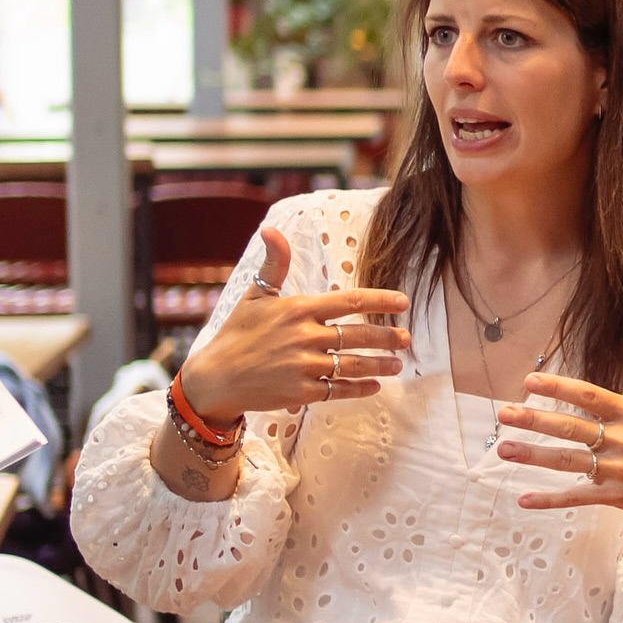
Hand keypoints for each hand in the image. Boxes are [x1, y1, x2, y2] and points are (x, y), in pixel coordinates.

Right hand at [178, 226, 412, 422]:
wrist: (215, 378)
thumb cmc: (237, 333)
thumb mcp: (254, 295)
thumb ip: (273, 265)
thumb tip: (271, 229)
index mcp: (298, 309)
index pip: (350, 302)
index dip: (380, 301)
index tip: (402, 301)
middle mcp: (305, 337)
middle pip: (358, 336)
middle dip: (387, 337)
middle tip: (407, 338)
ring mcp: (305, 366)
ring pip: (354, 365)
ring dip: (380, 364)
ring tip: (398, 364)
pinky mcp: (301, 392)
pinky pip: (339, 390)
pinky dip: (359, 388)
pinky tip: (374, 386)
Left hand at [495, 332, 622, 519]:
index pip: (589, 397)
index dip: (559, 389)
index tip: (530, 381)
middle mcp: (622, 441)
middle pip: (572, 429)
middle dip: (535, 420)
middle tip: (505, 413)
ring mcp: (616, 470)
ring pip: (568, 461)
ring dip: (533, 456)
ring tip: (504, 448)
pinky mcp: (614, 495)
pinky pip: (577, 496)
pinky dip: (550, 499)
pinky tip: (524, 498)